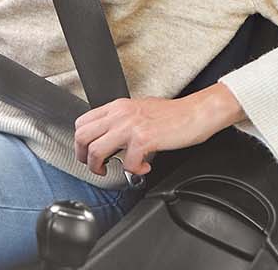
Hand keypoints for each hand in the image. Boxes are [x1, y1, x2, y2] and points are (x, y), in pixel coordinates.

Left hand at [73, 83, 246, 176]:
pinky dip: (134, 171)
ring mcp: (131, 126)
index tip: (88, 154)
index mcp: (117, 107)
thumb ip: (122, 121)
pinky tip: (144, 167)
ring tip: (112, 170)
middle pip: (82, 137)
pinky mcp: (144, 139)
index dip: (81, 143)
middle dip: (83, 157)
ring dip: (100, 167)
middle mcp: (120, 114)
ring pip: (96, 151)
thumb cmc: (173, 114)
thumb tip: (110, 138)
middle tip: (96, 166)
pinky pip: (126, 163)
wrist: (197, 112)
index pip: (82, 122)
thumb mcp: (139, 110)